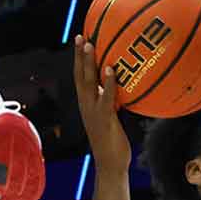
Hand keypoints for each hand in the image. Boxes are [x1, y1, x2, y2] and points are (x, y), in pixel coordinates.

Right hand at [71, 35, 130, 169]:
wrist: (110, 164)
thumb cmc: (114, 141)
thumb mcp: (112, 116)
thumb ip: (113, 100)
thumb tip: (122, 85)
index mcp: (87, 103)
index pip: (80, 76)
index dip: (79, 59)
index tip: (81, 40)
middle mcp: (86, 104)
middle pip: (80, 74)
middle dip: (79, 55)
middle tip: (81, 35)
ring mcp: (93, 110)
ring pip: (88, 82)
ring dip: (88, 63)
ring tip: (89, 44)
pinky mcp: (104, 117)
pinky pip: (105, 96)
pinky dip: (108, 82)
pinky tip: (112, 70)